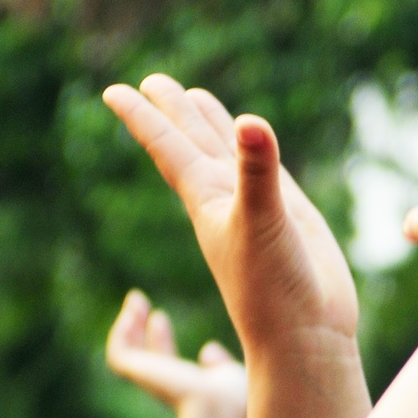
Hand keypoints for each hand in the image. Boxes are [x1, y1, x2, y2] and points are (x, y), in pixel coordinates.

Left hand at [104, 76, 357, 350]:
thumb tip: (250, 123)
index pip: (167, 147)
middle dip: (173, 111)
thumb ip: (258, 172)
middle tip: (153, 81)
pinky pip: (263, 173)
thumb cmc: (275, 290)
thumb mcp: (263, 223)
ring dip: (210, 126)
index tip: (113, 92)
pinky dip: (254, 150)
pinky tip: (251, 137)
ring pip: (226, 156)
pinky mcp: (287, 219)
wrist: (304, 336)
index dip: (142, 117)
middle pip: (191, 143)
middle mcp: (225, 202)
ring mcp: (255, 209)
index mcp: (206, 201)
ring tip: (195, 97)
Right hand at [106, 290, 246, 413]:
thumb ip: (221, 366)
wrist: (226, 406)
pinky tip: (131, 314)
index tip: (159, 318)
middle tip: (137, 299)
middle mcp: (168, 391)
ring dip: (128, 328)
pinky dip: (121, 335)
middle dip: (138, 331)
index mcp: (189, 394)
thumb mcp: (233, 376)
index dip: (160, 342)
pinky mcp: (142, 375)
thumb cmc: (239, 399)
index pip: (166, 367)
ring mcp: (153, 384)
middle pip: (144, 361)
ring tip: (135, 298)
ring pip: (128, 358)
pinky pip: (120, 357)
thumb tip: (207, 350)